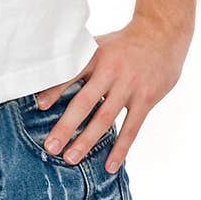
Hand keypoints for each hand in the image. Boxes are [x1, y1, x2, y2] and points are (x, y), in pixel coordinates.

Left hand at [34, 16, 190, 172]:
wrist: (161, 34)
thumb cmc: (123, 43)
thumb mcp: (99, 44)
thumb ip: (79, 60)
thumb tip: (49, 78)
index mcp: (95, 57)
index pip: (71, 74)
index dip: (54, 90)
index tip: (39, 106)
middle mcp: (110, 72)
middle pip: (84, 103)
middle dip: (66, 126)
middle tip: (50, 146)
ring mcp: (129, 87)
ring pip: (105, 119)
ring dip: (87, 141)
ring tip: (71, 159)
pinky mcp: (146, 99)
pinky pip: (131, 128)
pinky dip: (120, 149)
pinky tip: (110, 165)